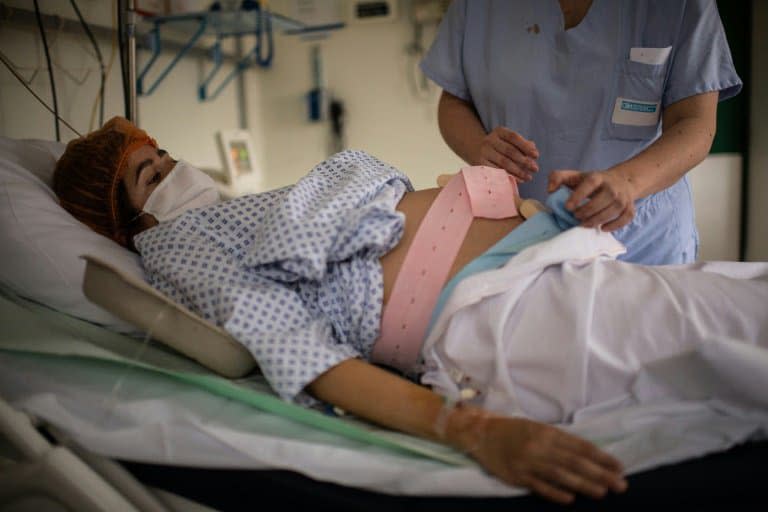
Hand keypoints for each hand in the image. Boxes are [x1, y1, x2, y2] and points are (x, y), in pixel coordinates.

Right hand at [456, 411, 626, 503]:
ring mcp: (528, 461)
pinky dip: (555, 492)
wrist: (483, 434)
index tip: (619, 467)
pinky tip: (570, 499)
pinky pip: (539, 486)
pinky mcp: (517, 475)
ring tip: (602, 492)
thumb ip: (561, 442)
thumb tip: (589, 457)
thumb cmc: (515, 431)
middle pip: (575, 461)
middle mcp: (540, 446)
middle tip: (620, 484)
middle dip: (600, 473)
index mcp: (548, 432)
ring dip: (583, 484)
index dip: (601, 457)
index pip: (580, 446)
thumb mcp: (539, 429)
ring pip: (560, 474)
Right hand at [476, 127, 538, 182]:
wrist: (477, 151)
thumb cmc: (500, 147)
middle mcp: (489, 140)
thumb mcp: (510, 141)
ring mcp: (484, 152)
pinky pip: (497, 171)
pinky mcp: (480, 164)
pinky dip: (509, 176)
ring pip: (504, 162)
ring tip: (529, 177)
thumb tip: (534, 151)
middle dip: (524, 161)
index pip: (514, 137)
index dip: (526, 146)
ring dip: (518, 171)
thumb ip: (523, 145)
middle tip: (535, 169)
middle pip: (510, 151)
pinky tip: (519, 180)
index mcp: (499, 131)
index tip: (536, 156)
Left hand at [548, 169, 636, 230]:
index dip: (579, 195)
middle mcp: (613, 186)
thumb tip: (550, 190)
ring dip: (597, 220)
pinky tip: (602, 228)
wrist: (621, 181)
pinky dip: (615, 225)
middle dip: (587, 211)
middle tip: (575, 216)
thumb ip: (558, 178)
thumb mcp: (574, 176)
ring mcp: (623, 197)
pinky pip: (625, 218)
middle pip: (602, 199)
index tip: (567, 207)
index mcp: (598, 177)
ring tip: (584, 224)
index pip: (590, 183)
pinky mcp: (629, 207)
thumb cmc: (592, 181)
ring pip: (613, 210)